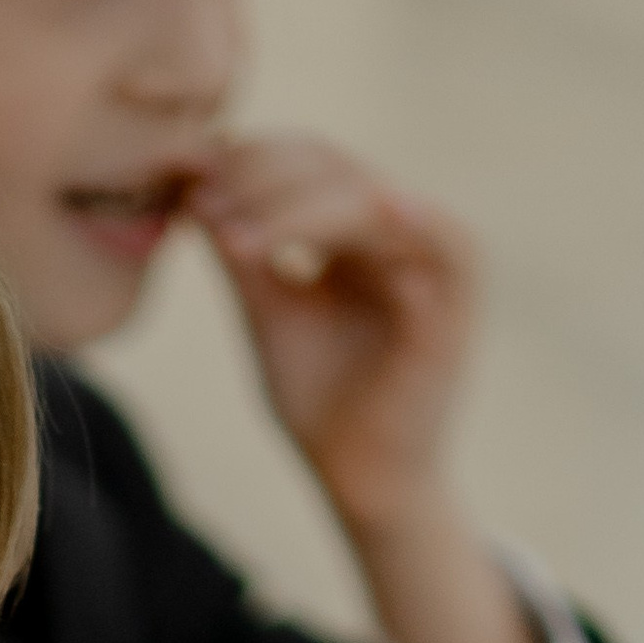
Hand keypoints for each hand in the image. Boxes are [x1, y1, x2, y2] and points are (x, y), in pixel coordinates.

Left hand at [189, 132, 480, 542]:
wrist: (360, 479)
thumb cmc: (320, 402)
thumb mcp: (268, 316)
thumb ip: (242, 256)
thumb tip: (195, 189)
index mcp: (351, 229)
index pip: (302, 164)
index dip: (247, 164)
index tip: (184, 183)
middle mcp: (394, 228)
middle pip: (331, 165)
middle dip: (263, 178)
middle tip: (204, 200)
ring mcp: (428, 254)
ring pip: (369, 196)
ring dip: (300, 209)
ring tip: (237, 238)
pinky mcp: (458, 292)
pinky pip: (439, 238)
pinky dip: (401, 218)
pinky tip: (358, 210)